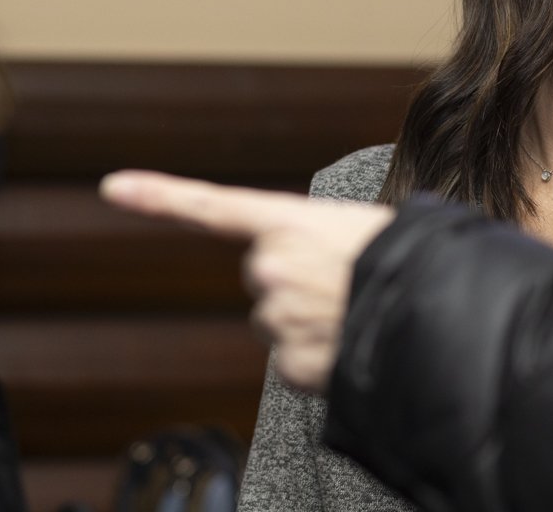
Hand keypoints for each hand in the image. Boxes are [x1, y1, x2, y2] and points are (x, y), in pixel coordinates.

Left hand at [99, 171, 395, 391]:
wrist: (440, 314)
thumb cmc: (416, 262)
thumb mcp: (368, 227)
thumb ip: (324, 239)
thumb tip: (323, 266)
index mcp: (290, 221)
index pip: (212, 205)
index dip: (158, 196)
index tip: (112, 187)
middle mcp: (271, 267)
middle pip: (266, 277)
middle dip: (295, 283)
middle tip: (344, 283)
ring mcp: (276, 317)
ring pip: (280, 322)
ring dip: (310, 321)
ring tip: (357, 312)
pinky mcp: (288, 364)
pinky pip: (295, 361)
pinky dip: (319, 358)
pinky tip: (352, 343)